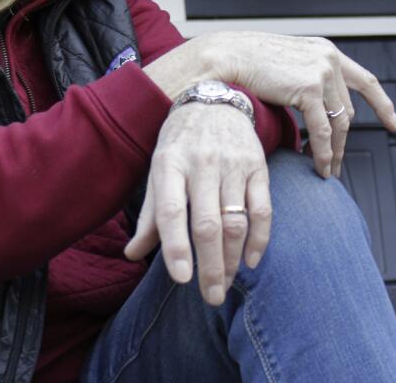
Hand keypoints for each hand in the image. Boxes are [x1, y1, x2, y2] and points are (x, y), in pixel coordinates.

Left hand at [124, 102, 268, 305]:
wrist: (213, 100)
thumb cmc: (179, 143)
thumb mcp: (157, 170)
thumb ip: (150, 215)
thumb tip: (132, 254)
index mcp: (169, 165)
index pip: (172, 212)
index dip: (176, 247)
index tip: (181, 279)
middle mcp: (201, 164)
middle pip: (208, 224)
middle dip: (210, 266)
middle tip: (211, 296)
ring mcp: (232, 165)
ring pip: (235, 222)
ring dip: (232, 259)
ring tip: (224, 283)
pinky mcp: (257, 166)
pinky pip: (262, 210)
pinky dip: (259, 240)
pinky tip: (250, 261)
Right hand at [142, 32, 395, 178]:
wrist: (226, 56)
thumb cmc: (244, 62)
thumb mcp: (283, 63)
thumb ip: (302, 77)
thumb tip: (311, 102)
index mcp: (324, 52)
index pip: (365, 80)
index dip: (382, 104)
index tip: (393, 124)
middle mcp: (329, 59)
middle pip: (346, 110)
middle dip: (344, 141)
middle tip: (338, 163)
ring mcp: (322, 72)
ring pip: (338, 123)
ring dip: (335, 151)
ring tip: (328, 170)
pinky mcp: (310, 88)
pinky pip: (322, 129)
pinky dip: (323, 151)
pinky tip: (319, 165)